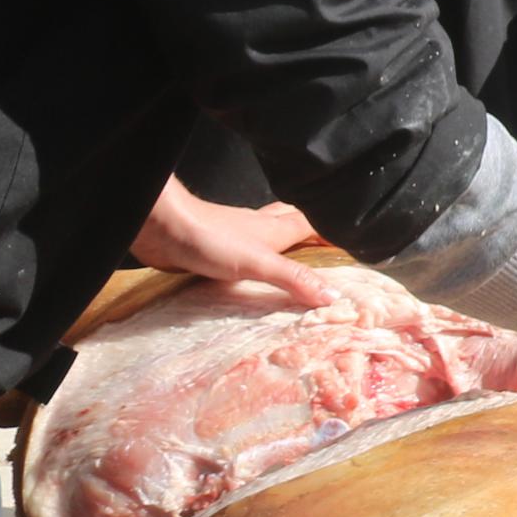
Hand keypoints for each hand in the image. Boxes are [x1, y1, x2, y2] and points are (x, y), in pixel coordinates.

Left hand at [132, 180, 338, 309]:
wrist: (163, 228)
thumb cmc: (210, 239)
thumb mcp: (259, 263)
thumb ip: (293, 278)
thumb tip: (332, 296)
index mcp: (276, 228)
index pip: (315, 225)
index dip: (334, 232)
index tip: (354, 242)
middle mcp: (260, 228)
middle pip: (295, 221)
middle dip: (313, 229)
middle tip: (327, 246)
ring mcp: (238, 236)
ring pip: (270, 231)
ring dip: (286, 239)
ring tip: (297, 256)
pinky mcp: (217, 247)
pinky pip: (247, 249)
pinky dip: (259, 254)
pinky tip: (253, 269)